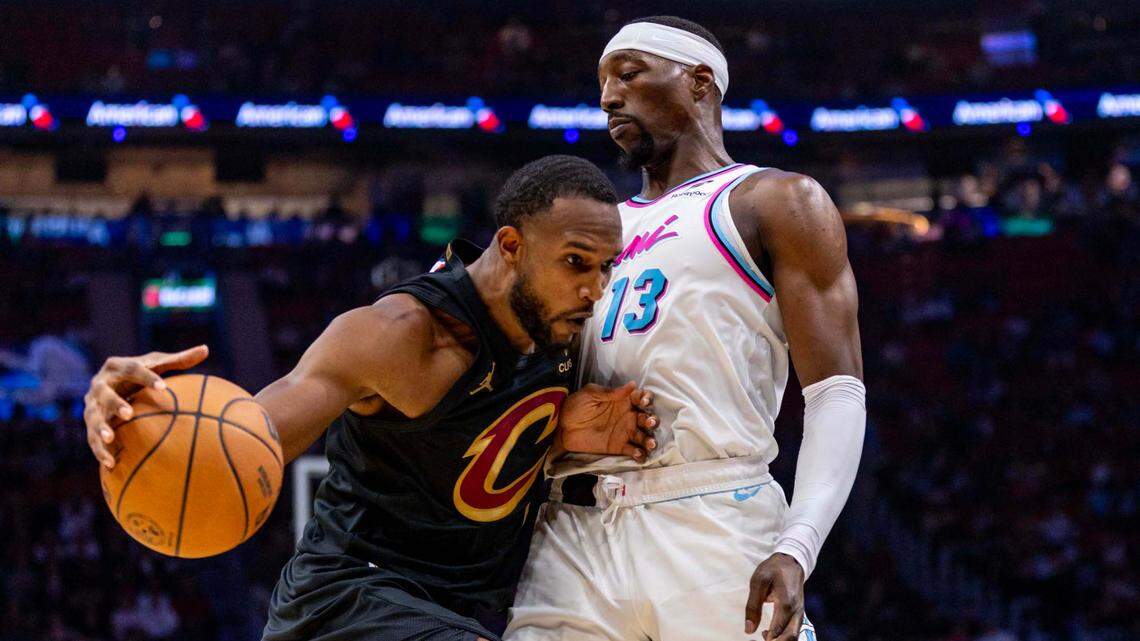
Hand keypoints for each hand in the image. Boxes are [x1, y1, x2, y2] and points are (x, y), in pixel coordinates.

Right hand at [83, 345, 208, 468]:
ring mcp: (92, 405)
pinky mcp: (90, 423)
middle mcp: (100, 384)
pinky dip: (100, 451)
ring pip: (93, 417)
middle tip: (128, 413)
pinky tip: (112, 464)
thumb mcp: (157, 365)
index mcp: (117, 367)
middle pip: (105, 393)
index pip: (133, 369)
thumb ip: (179, 359)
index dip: (147, 378)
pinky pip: (92, 439)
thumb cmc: (141, 374)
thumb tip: (206, 349)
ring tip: (110, 438)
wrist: (112, 384)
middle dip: (115, 403)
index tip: (164, 388)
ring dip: (100, 428)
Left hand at [556, 381, 656, 459]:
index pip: (641, 398)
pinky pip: (634, 451)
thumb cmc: (575, 406)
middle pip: (647, 418)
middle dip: (652, 420)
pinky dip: (640, 454)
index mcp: (622, 401)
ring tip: (650, 443)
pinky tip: (638, 454)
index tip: (643, 401)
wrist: (561, 427)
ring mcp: (624, 433)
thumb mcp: (590, 394)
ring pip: (644, 436)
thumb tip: (632, 384)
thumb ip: (610, 392)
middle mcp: (627, 416)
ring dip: (650, 439)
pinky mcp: (619, 448)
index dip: (646, 398)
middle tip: (648, 421)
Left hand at [745, 553, 804, 639]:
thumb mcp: (758, 582)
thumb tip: (748, 630)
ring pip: (794, 636)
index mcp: (786, 603)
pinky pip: (795, 630)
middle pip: (790, 638)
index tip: (754, 640)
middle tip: (759, 639)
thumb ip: (753, 606)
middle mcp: (797, 611)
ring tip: (763, 636)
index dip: (767, 640)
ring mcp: (801, 612)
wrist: (791, 561)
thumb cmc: (773, 569)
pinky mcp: (800, 613)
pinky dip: (784, 637)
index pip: (778, 630)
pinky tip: (769, 633)